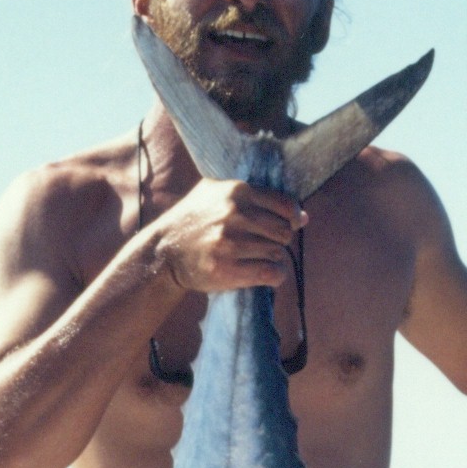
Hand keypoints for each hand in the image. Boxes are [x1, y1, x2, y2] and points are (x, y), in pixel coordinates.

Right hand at [157, 179, 306, 292]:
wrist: (164, 251)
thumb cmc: (194, 220)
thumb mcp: (216, 193)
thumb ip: (257, 197)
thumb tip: (302, 216)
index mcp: (237, 191)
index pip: (286, 205)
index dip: (292, 218)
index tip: (287, 226)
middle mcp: (235, 214)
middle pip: (283, 232)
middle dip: (280, 240)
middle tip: (265, 244)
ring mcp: (231, 243)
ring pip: (277, 253)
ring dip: (273, 259)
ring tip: (257, 258)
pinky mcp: (228, 269)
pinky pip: (271, 273)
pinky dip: (275, 276)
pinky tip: (267, 274)